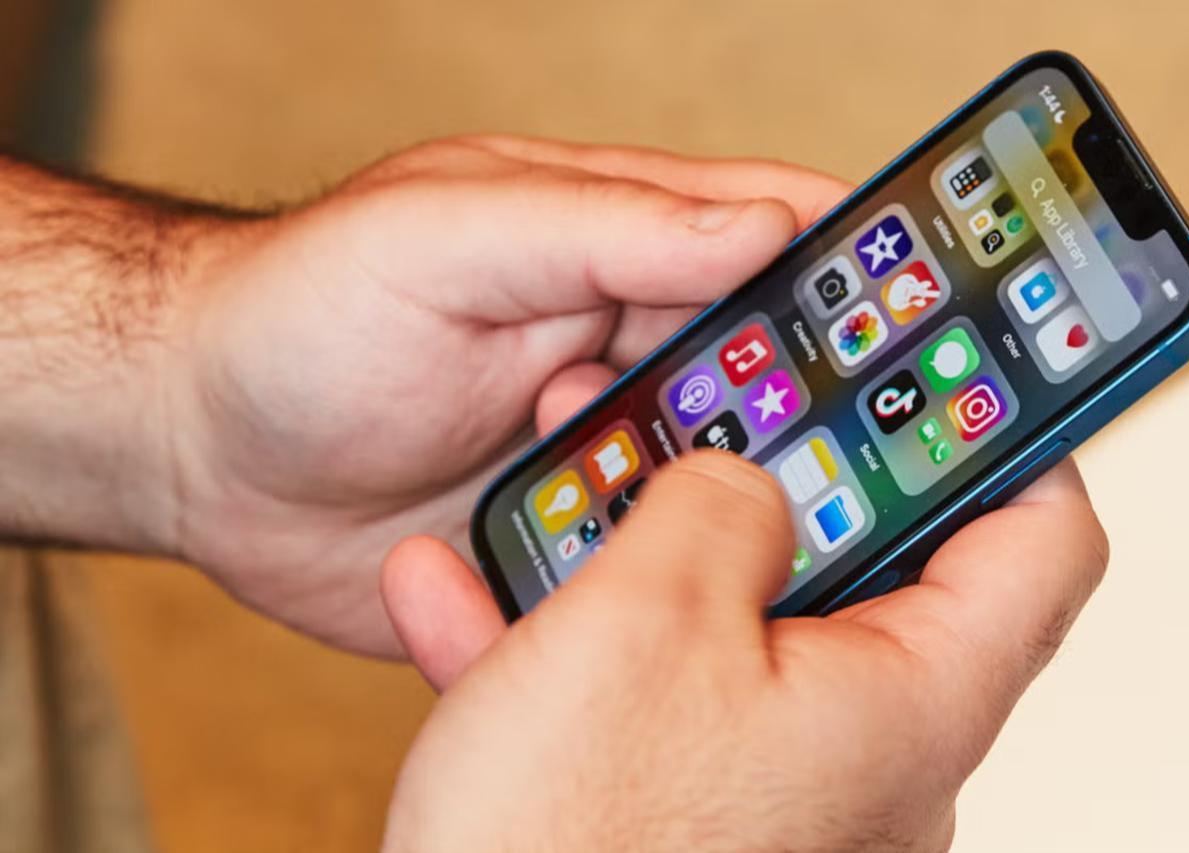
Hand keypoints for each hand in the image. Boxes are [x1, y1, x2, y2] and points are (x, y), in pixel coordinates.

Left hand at [161, 137, 852, 653]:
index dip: (865, 270)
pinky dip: (671, 583)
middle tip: (843, 457)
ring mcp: (605, 447)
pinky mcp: (573, 538)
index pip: (774, 240)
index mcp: (614, 248)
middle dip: (820, 412)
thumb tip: (754, 228)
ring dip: (740, 511)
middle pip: (778, 373)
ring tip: (724, 533)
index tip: (943, 312)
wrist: (203, 454)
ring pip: (730, 481)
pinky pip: (655, 566)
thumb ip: (600, 225)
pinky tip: (666, 599)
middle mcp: (624, 346)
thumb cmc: (302, 319)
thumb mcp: (445, 238)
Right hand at [378, 451, 1107, 850]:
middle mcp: (863, 754)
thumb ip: (718, 507)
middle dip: (769, 480)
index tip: (948, 380)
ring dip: (639, 551)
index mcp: (907, 705)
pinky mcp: (686, 807)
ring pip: (731, 626)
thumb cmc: (572, 848)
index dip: (1005, 442)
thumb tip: (746, 478)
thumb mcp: (645, 623)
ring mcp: (773, 785)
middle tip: (719, 415)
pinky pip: (645, 696)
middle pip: (864, 570)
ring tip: (568, 492)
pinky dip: (572, 638)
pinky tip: (473, 591)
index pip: (1037, 546)